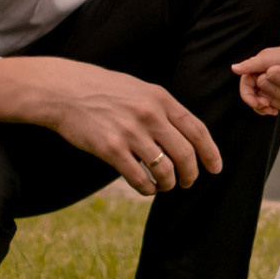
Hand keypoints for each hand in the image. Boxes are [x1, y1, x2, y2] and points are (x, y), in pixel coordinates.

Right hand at [0, 55, 221, 196]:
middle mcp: (149, 115)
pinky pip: (139, 179)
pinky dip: (147, 189)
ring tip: (164, 186)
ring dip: (168, 184)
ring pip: (164, 170)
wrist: (64, 90)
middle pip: (185, 154)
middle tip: (188, 182)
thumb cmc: (102, 90)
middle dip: (191, 174)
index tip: (215, 168)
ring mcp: (130, 132)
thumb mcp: (139, 89)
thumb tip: (185, 134)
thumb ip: (162, 109)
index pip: (197, 130)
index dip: (210, 153)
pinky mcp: (110, 149)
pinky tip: (146, 188)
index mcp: (160, 98)